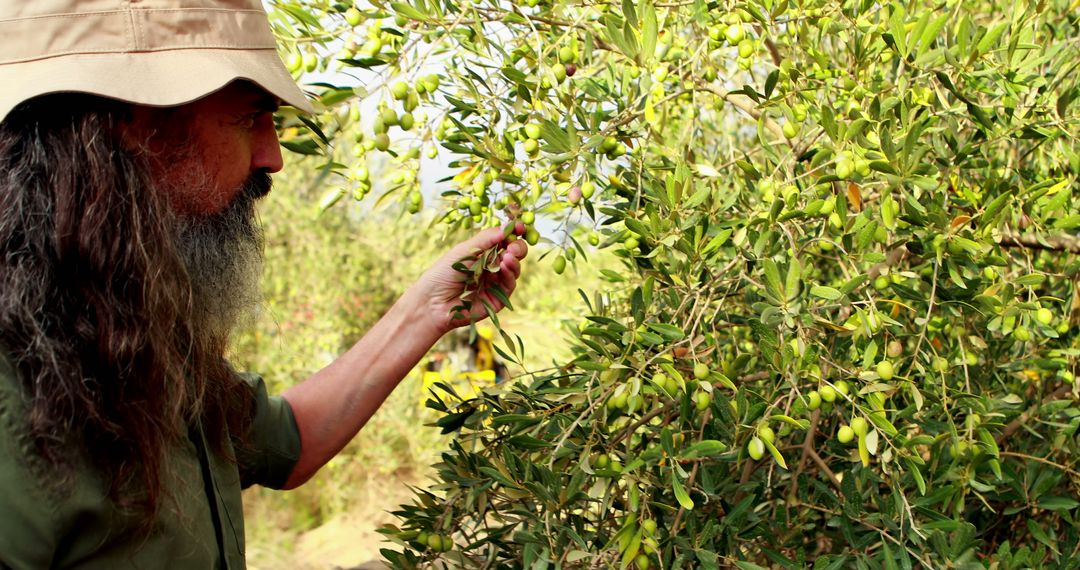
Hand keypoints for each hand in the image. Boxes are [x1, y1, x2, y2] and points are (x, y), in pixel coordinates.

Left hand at [410, 226, 527, 333]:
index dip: (512, 234)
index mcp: (482, 253)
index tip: (520, 227)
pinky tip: (505, 266)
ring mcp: (494, 283)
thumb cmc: (443, 273)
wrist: (433, 302)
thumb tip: (507, 226)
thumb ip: (486, 239)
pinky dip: (510, 274)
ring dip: (514, 261)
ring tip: (509, 255)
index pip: (503, 241)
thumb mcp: (464, 250)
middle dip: (517, 247)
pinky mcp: (497, 299)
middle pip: (513, 254)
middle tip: (513, 246)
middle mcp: (490, 267)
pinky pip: (509, 285)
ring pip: (513, 269)